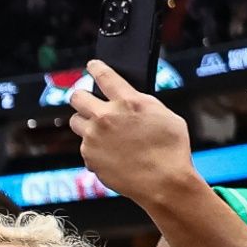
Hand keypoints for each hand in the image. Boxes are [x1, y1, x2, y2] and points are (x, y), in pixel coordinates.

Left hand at [68, 57, 192, 204]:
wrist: (163, 181)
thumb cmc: (171, 150)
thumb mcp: (166, 116)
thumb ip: (142, 104)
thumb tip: (129, 99)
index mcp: (129, 102)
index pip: (106, 76)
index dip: (96, 68)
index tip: (92, 65)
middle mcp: (106, 116)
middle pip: (77, 97)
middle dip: (80, 96)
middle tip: (86, 101)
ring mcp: (94, 136)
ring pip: (75, 121)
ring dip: (85, 123)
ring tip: (101, 132)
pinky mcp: (88, 155)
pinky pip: (84, 146)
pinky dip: (93, 148)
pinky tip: (111, 154)